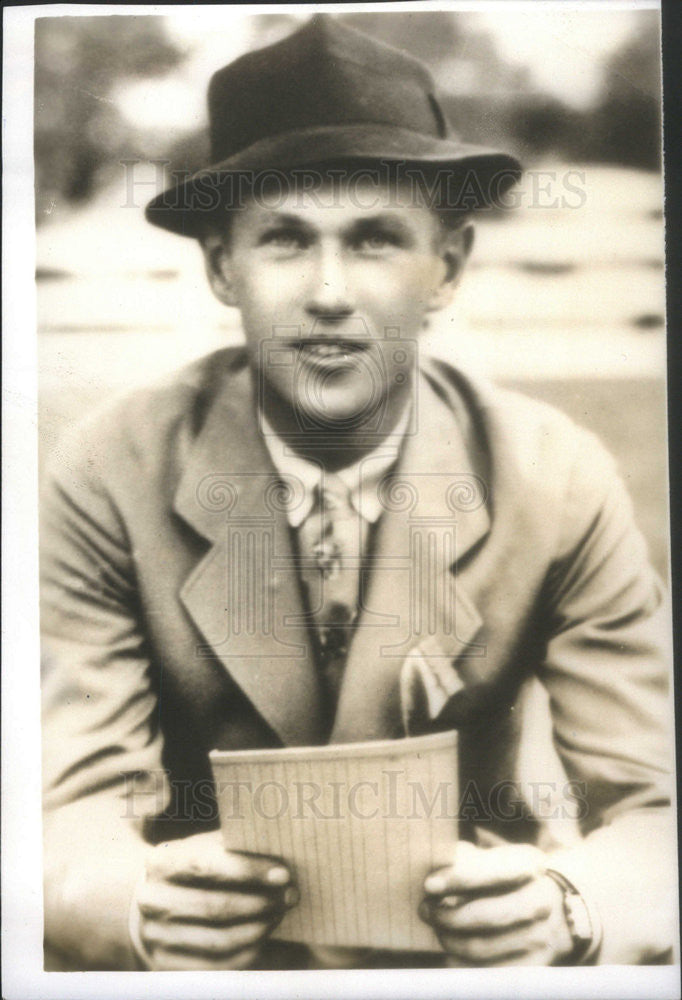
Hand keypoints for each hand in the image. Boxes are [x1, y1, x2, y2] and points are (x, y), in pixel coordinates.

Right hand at [133, 830, 297, 969]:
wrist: (157, 899)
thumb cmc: (194, 867)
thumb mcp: (204, 847)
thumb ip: (233, 846)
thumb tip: (278, 850)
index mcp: (159, 863)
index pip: (205, 866)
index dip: (247, 870)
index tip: (282, 873)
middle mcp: (152, 902)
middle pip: (215, 907)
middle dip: (260, 902)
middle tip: (291, 894)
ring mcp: (157, 938)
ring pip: (219, 940)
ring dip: (259, 927)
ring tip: (281, 912)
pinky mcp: (169, 966)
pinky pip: (218, 965)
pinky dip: (249, 950)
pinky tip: (265, 932)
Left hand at [420, 838, 573, 966]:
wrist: (558, 908)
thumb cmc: (511, 880)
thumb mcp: (497, 859)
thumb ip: (468, 862)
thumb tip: (435, 880)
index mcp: (528, 866)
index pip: (490, 872)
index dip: (457, 879)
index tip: (429, 885)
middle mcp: (539, 903)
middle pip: (483, 916)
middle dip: (446, 916)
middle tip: (426, 910)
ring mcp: (539, 939)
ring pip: (481, 948)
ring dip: (450, 941)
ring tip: (440, 930)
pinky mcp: (533, 968)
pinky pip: (488, 974)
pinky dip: (462, 965)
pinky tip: (452, 954)